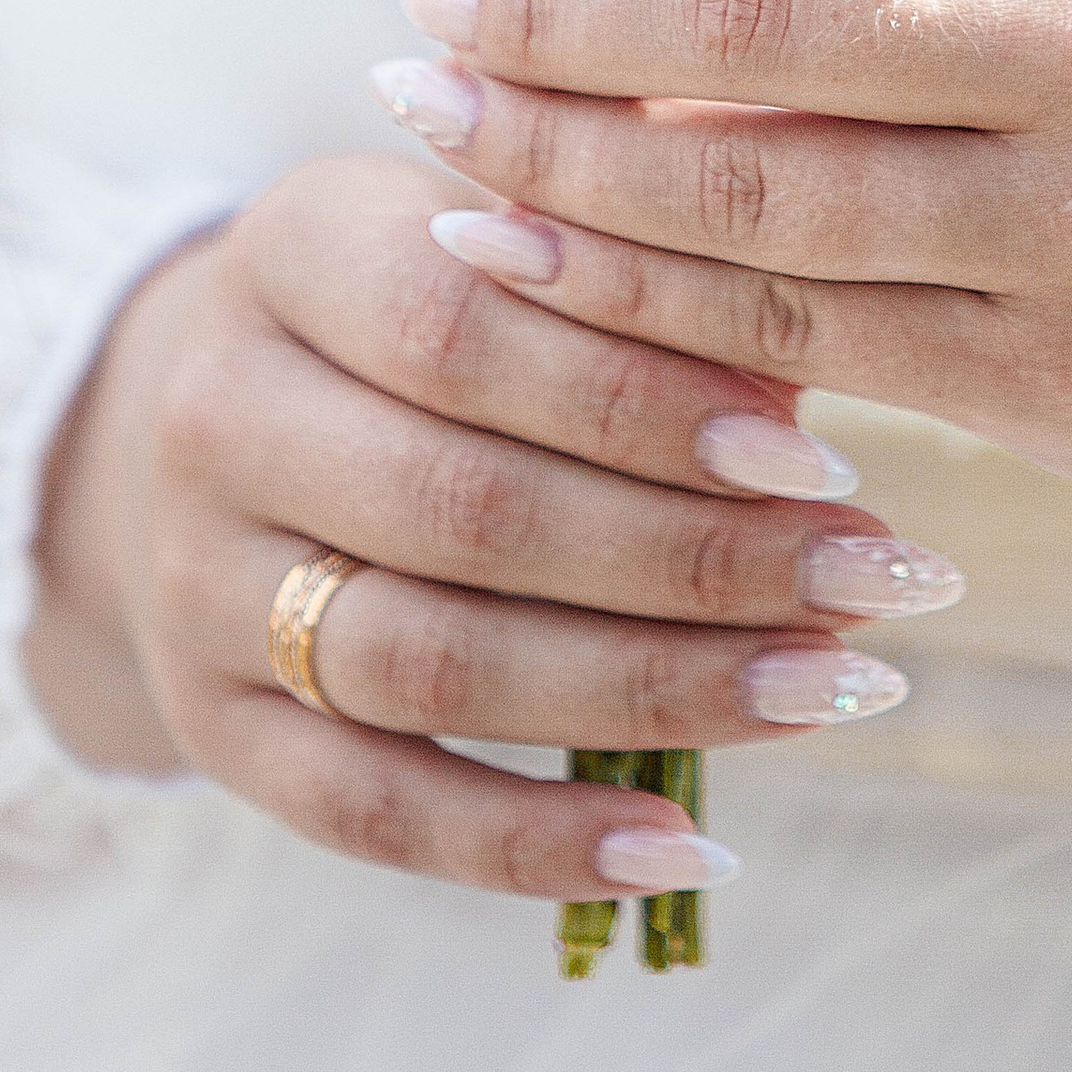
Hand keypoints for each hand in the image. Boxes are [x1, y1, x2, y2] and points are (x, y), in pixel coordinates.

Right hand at [23, 153, 960, 902]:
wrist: (215, 410)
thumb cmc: (434, 297)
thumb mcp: (508, 226)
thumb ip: (631, 260)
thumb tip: (801, 363)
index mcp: (289, 247)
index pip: (465, 329)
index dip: (646, 401)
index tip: (821, 453)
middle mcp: (215, 412)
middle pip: (465, 509)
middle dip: (693, 556)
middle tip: (875, 579)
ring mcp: (196, 582)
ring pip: (435, 663)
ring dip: (654, 690)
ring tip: (829, 685)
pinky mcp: (213, 727)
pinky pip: (378, 812)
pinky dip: (538, 845)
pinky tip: (692, 844)